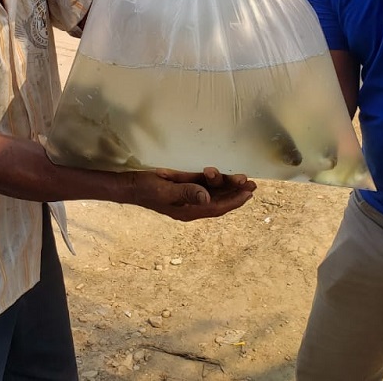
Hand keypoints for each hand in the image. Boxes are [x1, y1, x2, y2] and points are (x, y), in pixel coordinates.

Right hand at [131, 166, 255, 221]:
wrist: (130, 185)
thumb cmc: (146, 190)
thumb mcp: (167, 191)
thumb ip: (187, 193)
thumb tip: (207, 198)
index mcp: (189, 211)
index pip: (217, 207)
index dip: (234, 201)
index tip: (248, 194)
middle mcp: (192, 205)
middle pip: (219, 201)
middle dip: (236, 193)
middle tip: (252, 184)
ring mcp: (188, 195)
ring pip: (213, 192)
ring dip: (227, 184)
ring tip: (241, 176)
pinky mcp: (184, 185)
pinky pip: (203, 184)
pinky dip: (212, 179)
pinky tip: (217, 173)